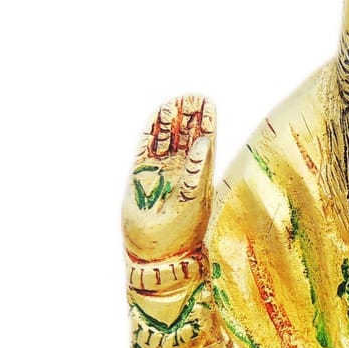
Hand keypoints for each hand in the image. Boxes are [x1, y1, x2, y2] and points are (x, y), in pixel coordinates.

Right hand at [122, 96, 215, 260]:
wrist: (156, 252)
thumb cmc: (181, 231)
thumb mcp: (194, 200)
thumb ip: (198, 171)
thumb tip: (205, 142)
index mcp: (200, 176)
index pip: (204, 142)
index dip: (205, 122)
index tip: (206, 102)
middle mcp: (182, 171)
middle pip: (186, 136)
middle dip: (189, 116)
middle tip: (192, 95)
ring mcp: (161, 171)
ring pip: (167, 139)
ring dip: (171, 120)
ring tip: (175, 100)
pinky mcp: (142, 175)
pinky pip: (147, 147)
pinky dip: (152, 131)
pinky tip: (157, 115)